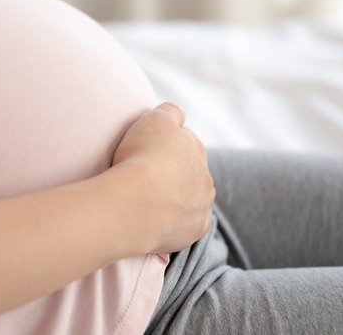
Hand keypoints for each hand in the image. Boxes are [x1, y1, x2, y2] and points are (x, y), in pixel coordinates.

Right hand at [112, 102, 214, 253]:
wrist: (136, 202)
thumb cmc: (142, 157)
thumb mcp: (155, 119)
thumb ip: (170, 111)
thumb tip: (179, 113)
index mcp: (196, 148)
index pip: (184, 142)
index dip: (164, 145)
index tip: (147, 152)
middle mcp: (205, 176)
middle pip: (190, 171)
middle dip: (174, 172)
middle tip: (147, 177)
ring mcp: (202, 205)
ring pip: (193, 198)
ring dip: (178, 197)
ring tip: (151, 201)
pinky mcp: (194, 230)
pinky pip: (190, 225)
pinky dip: (179, 222)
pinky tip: (161, 221)